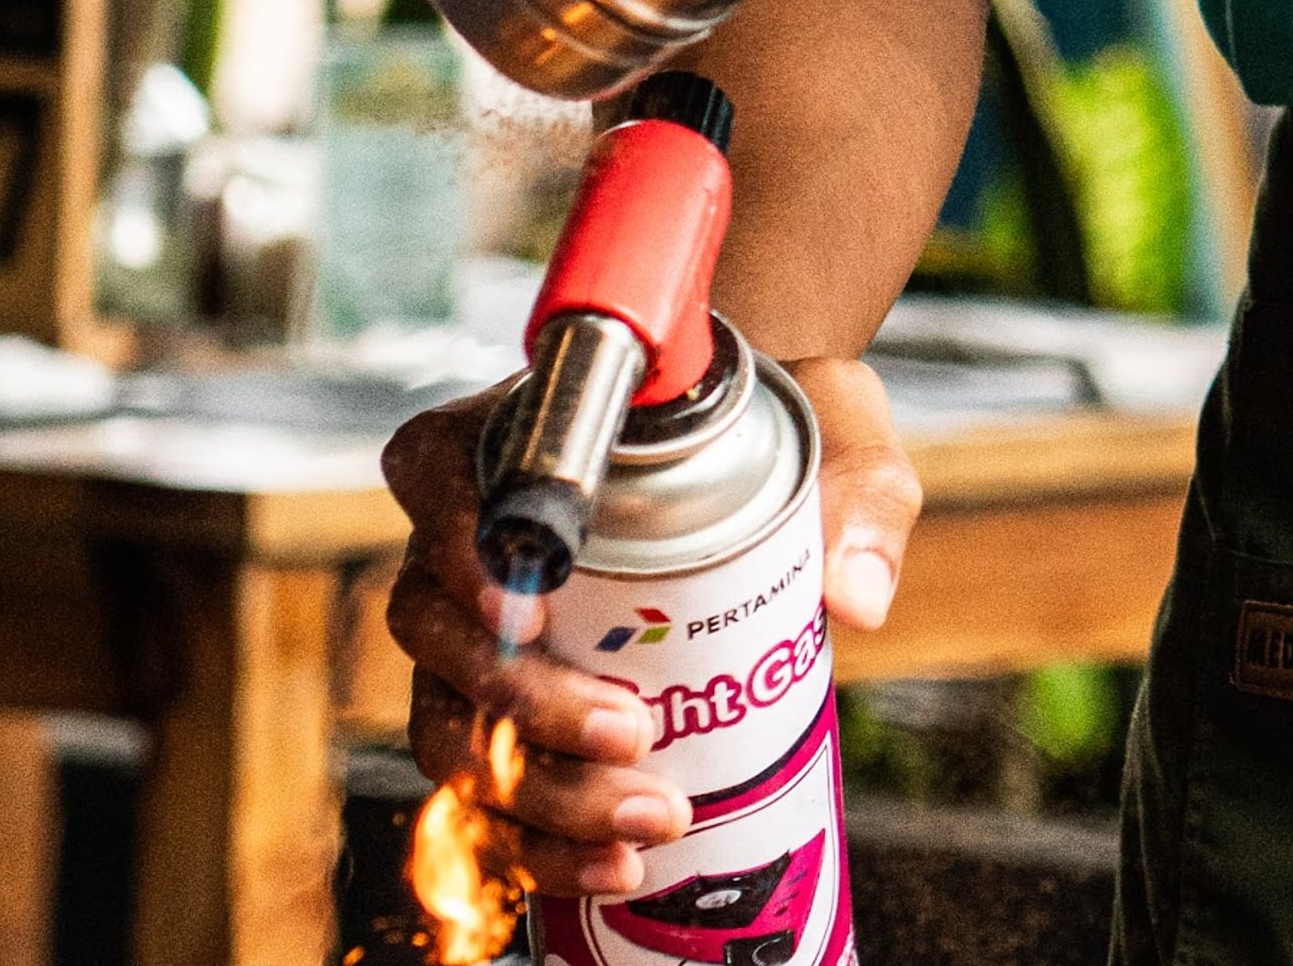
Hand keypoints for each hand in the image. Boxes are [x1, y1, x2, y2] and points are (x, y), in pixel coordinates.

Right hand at [382, 357, 920, 896]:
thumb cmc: (776, 435)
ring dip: (536, 789)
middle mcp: (469, 541)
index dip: (457, 544)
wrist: (761, 493)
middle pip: (433, 626)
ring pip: (450, 723)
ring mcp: (474, 639)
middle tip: (629, 731)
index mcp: (512, 440)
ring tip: (646, 820)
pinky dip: (536, 845)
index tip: (531, 606)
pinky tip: (614, 868)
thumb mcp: (835, 425)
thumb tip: (854, 597)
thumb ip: (860, 489)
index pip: (433, 470)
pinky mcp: (501, 721)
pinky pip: (482, 795)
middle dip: (522, 700)